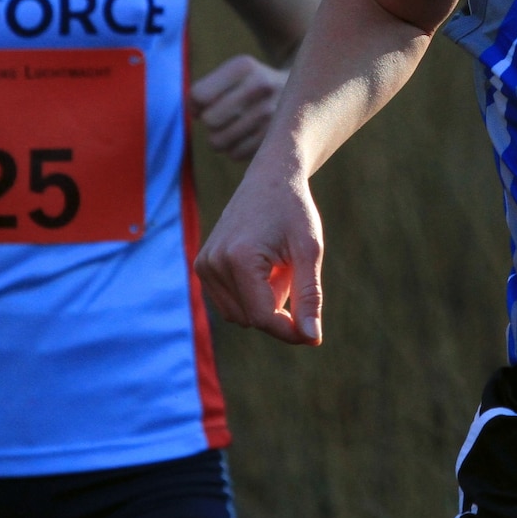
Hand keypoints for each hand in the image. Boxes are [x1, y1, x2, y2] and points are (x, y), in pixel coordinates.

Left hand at [189, 54, 282, 160]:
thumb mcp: (233, 75)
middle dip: (210, 120)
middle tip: (224, 115)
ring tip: (234, 127)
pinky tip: (248, 136)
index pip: (199, 94)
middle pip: (209, 120)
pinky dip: (234, 148)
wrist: (303, 90)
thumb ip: (203, 92)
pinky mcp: (277, 137)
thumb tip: (196, 114)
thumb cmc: (252, 85)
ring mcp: (272, 113)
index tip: (208, 101)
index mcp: (244, 66)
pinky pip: (234, 154)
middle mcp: (261, 86)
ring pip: (218, 141)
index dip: (197, 103)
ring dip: (219, 137)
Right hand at [195, 163, 323, 344]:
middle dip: (278, 307)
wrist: (270, 179)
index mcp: (238, 259)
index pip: (262, 317)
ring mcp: (203, 265)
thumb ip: (309, 296)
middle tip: (292, 271)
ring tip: (277, 265)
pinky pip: (230, 303)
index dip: (289, 330)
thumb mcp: (309, 252)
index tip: (313, 334)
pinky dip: (251, 294)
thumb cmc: (294, 212)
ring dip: (264, 301)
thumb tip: (311, 338)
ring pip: (239, 315)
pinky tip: (263, 266)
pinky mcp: (202, 267)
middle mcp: (212, 264)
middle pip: (251, 319)